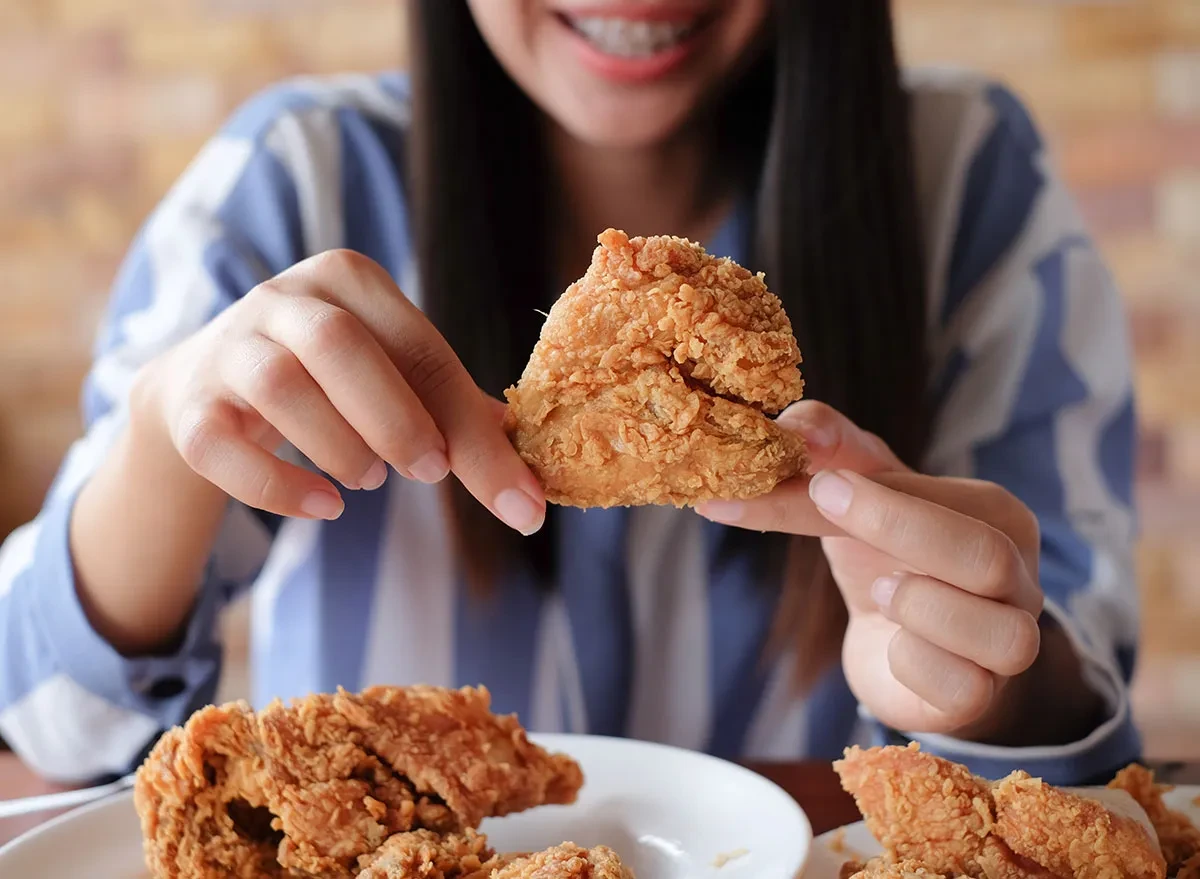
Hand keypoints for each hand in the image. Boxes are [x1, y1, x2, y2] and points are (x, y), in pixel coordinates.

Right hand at [132, 249, 545, 533]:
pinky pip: (222, 443)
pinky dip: (277, 486)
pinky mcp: (190, 404)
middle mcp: (282, 297)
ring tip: (368, 479)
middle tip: (428, 472)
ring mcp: (228, 346)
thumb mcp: (396, 379)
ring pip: (279, 385)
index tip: (510, 492)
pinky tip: (327, 508)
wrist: (207, 387)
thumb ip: (457, 417)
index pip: (419, 345)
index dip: (465, 421)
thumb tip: (531, 489)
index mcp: (350, 280)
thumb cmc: (331, 381)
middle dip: (395, 418)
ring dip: (338, 445)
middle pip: (337, 344)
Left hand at [697, 401, 1042, 735]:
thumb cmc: (884, 559)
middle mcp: (1021, 578)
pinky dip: (915, 665)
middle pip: (985, 556)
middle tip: (823, 506)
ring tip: (881, 591)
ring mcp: (1011, 645)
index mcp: (997, 517)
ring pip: (997, 633)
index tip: (807, 476)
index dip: (870, 491)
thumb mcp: (855, 495)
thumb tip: (790, 428)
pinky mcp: (982, 699)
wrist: (897, 651)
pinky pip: (964, 688)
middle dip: (896, 529)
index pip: (941, 498)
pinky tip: (894, 646)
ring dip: (920, 607)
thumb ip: (828, 451)